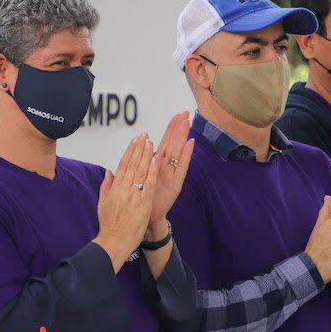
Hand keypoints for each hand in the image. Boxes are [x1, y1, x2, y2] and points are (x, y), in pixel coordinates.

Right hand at [95, 133, 156, 269]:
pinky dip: (152, 172)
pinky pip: (148, 186)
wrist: (114, 242)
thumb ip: (106, 186)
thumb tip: (109, 172)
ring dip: (146, 155)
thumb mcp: (103, 203)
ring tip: (151, 142)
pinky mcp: (142, 204)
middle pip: (132, 164)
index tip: (135, 139)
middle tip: (144, 134)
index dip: (130, 150)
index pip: (123, 164)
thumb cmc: (109, 225)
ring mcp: (133, 196)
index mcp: (114, 188)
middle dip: (139, 148)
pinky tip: (156, 161)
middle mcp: (123, 189)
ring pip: (140, 172)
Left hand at [148, 111, 194, 234]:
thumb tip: (139, 145)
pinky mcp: (176, 184)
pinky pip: (182, 167)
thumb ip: (138, 164)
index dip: (170, 129)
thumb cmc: (144, 199)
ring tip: (187, 122)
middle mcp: (166, 168)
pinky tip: (191, 143)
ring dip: (183, 136)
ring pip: (178, 152)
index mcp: (157, 165)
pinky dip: (187, 155)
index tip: (175, 115)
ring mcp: (172, 175)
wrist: (148, 219)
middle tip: (185, 112)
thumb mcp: (139, 179)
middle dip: (179, 128)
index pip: (164, 143)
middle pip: (173, 144)